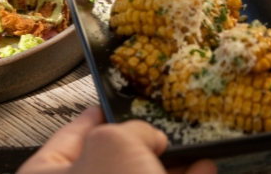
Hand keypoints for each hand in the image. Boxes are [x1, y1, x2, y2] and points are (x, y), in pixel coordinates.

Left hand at [17, 106, 215, 173]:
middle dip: (139, 145)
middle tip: (159, 127)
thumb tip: (149, 138)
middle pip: (108, 163)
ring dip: (168, 167)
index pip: (68, 136)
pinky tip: (203, 170)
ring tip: (190, 150)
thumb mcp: (115, 145)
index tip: (112, 104)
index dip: (94, 116)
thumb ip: (132, 130)